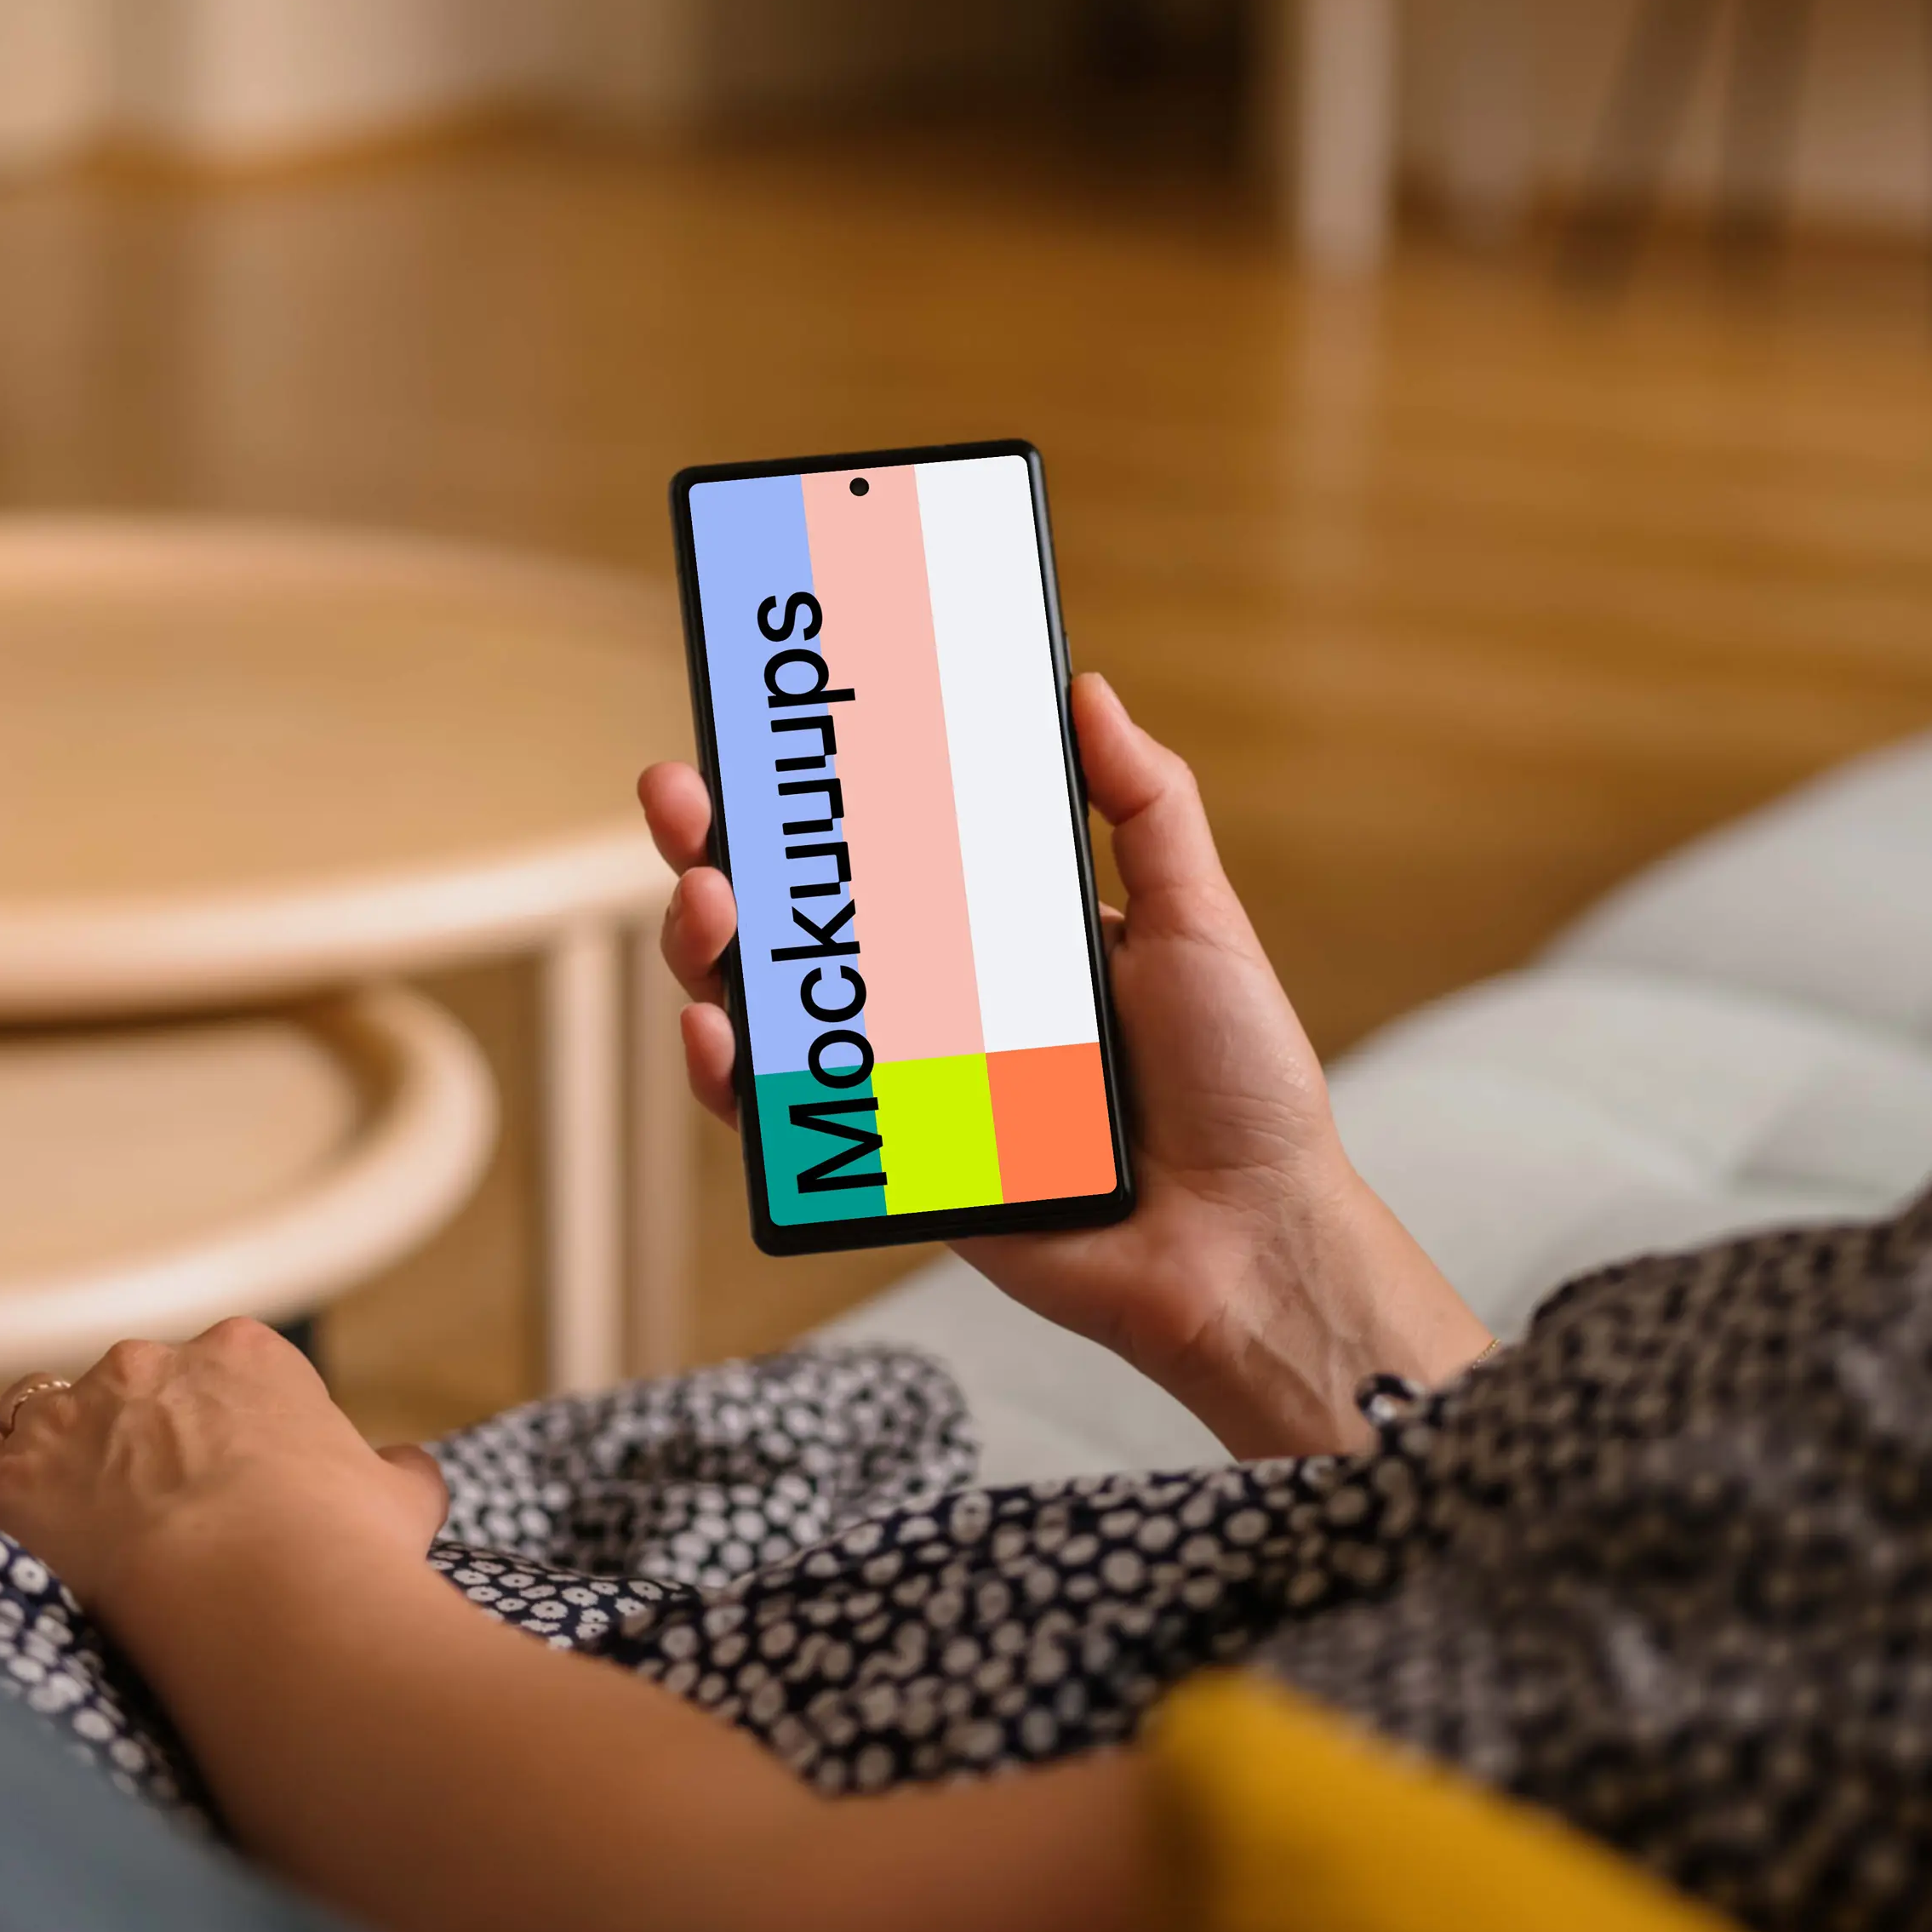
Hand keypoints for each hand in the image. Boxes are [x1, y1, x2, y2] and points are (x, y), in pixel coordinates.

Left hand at [0, 1323, 447, 1633]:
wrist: (265, 1595)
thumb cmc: (342, 1550)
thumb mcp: (401, 1503)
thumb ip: (395, 1474)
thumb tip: (403, 1471)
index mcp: (247, 1358)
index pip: (219, 1374)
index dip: (221, 1434)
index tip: (232, 1491)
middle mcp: (150, 1366)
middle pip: (127, 1388)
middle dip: (134, 1443)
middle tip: (159, 1520)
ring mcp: (69, 1415)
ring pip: (36, 1408)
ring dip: (47, 1453)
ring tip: (66, 1515)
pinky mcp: (2, 1475)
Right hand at [638, 676, 1486, 1456]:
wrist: (1247, 1242)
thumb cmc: (1241, 1090)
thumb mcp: (1198, 923)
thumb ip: (1146, 807)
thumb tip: (1087, 690)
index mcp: (1005, 935)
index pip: (886, 844)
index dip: (814, 794)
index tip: (765, 729)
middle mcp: (945, 1004)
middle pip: (803, 917)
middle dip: (722, 849)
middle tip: (684, 797)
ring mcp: (911, 1084)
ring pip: (773, 1009)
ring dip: (711, 946)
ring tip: (706, 900)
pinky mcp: (896, 1167)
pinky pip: (787, 1121)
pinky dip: (730, 1075)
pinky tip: (712, 1030)